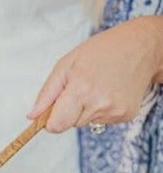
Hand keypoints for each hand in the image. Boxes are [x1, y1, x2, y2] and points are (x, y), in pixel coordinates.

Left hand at [28, 17, 162, 131]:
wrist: (141, 46)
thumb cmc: (101, 51)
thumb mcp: (65, 65)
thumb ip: (46, 94)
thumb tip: (32, 116)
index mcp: (81, 90)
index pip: (56, 125)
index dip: (51, 120)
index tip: (52, 111)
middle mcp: (99, 104)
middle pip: (69, 124)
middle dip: (68, 111)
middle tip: (79, 88)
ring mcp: (115, 111)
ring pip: (85, 123)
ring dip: (84, 110)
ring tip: (96, 87)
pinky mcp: (126, 115)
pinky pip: (101, 121)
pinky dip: (100, 110)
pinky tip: (108, 92)